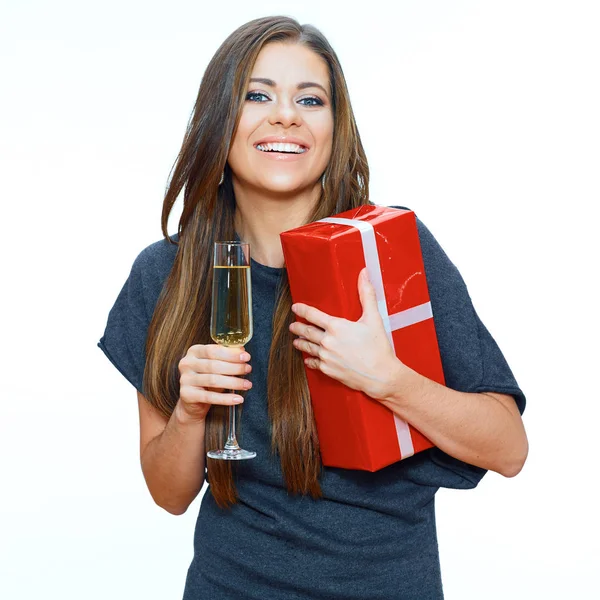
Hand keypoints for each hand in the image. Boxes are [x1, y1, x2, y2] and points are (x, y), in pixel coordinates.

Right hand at [176, 344, 251, 422]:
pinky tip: (238, 399)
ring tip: (247, 384)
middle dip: (235, 367)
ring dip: (233, 383)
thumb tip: (242, 350)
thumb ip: (227, 356)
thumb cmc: (207, 379)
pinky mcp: (187, 395)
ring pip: (213, 380)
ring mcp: (185, 379)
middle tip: (248, 369)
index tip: (246, 357)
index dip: (231, 354)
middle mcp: (187, 363)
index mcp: (194, 351)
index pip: (213, 350)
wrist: (192, 401)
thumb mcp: (216, 365)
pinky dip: (226, 399)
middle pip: (214, 365)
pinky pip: (210, 397)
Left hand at [289, 268, 402, 400]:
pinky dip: (309, 360)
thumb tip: (364, 274)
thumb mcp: (374, 318)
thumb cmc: (378, 347)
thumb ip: (366, 295)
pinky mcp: (327, 370)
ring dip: (300, 343)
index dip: (302, 310)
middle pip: (306, 331)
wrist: (381, 375)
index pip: (312, 315)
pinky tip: (308, 359)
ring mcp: (325, 357)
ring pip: (307, 347)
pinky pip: (313, 363)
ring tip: (296, 340)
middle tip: (292, 326)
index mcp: (336, 326)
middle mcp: (327, 341)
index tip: (296, 307)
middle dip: (297, 327)